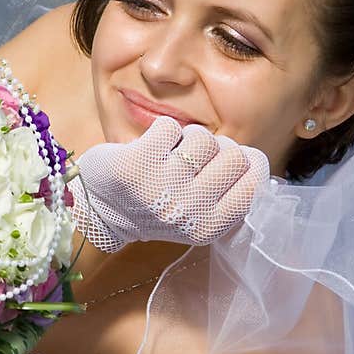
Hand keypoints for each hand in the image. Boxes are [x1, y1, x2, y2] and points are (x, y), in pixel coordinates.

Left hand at [68, 116, 269, 251]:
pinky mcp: (137, 165)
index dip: (236, 164)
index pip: (255, 177)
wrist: (98, 209)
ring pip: (203, 138)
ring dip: (184, 141)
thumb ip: (229, 189)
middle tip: (184, 165)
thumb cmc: (155, 203)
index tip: (211, 172)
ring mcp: (164, 189)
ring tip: (164, 160)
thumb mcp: (198, 211)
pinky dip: (159, 133)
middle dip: (211, 151)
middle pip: (234, 154)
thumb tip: (253, 158)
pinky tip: (145, 153)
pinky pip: (170, 126)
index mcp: (211, 227)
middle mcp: (190, 212)